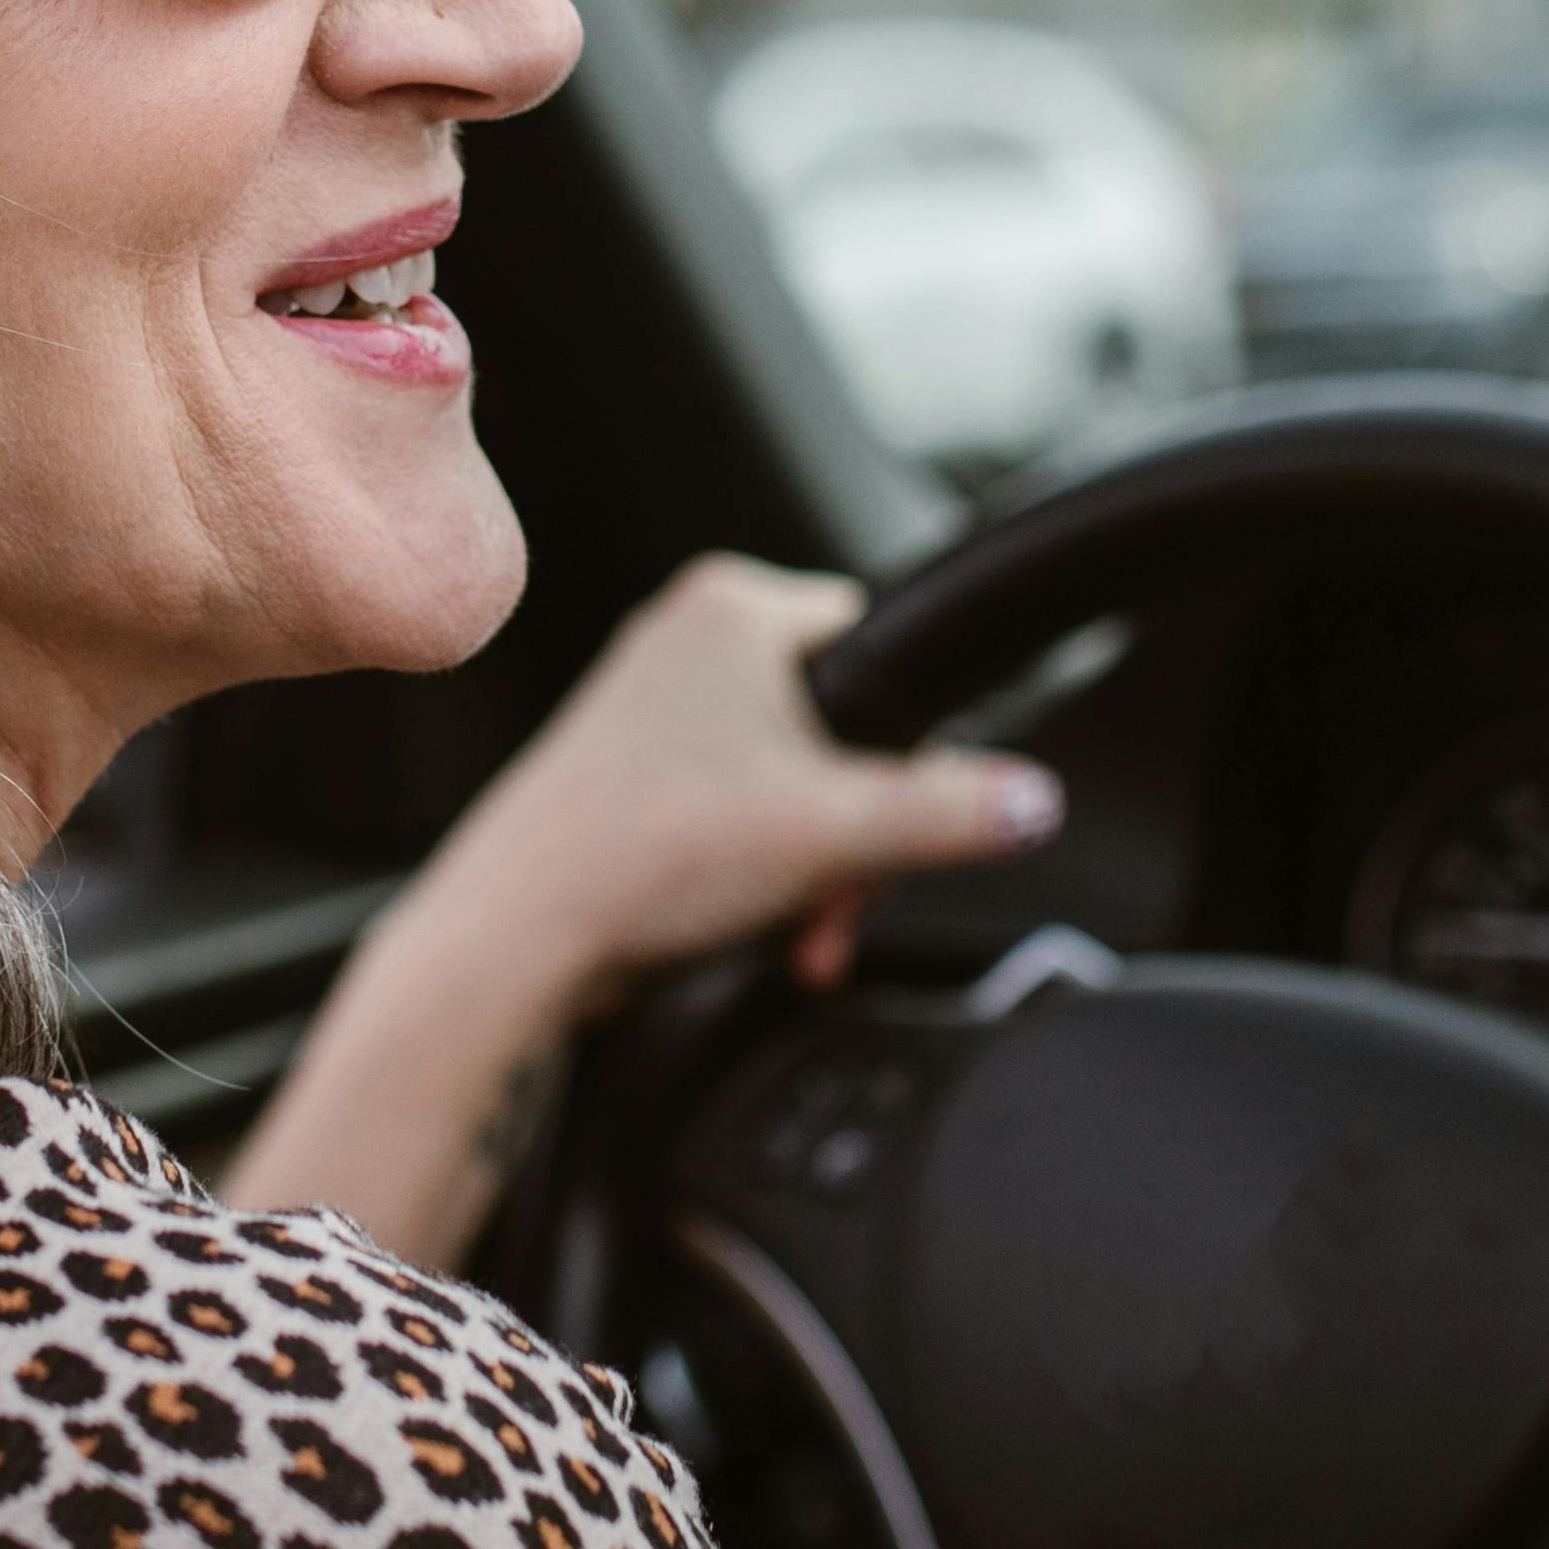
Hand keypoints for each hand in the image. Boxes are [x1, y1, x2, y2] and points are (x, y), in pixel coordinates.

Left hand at [434, 552, 1061, 1003]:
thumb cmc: (642, 859)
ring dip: (810, 865)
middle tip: (838, 900)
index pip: (880, 650)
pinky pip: (732, 809)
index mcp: (734, 607)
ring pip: (788, 780)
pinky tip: (746, 923)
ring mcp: (648, 705)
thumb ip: (953, 812)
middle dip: (855, 834)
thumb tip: (1033, 801)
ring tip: (789, 926)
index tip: (894, 820)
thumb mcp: (838, 833)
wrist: (515, 942)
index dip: (908, 746)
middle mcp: (685, 638)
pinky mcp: (624, 771)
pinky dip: (755, 870)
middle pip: (838, 730)